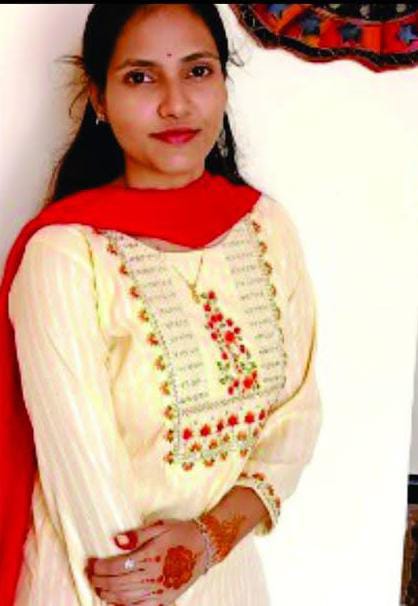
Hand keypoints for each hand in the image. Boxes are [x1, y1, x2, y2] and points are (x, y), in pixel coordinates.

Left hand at [84, 518, 206, 605]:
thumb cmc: (180, 532)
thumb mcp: (160, 527)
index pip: (117, 566)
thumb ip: (137, 535)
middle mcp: (153, 576)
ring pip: (126, 598)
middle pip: (118, 583)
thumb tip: (116, 541)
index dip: (101, 567)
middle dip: (100, 580)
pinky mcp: (165, 599)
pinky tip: (116, 602)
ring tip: (99, 588)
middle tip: (90, 575)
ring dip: (109, 594)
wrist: (205, 546)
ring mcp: (159, 591)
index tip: (92, 564)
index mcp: (150, 557)